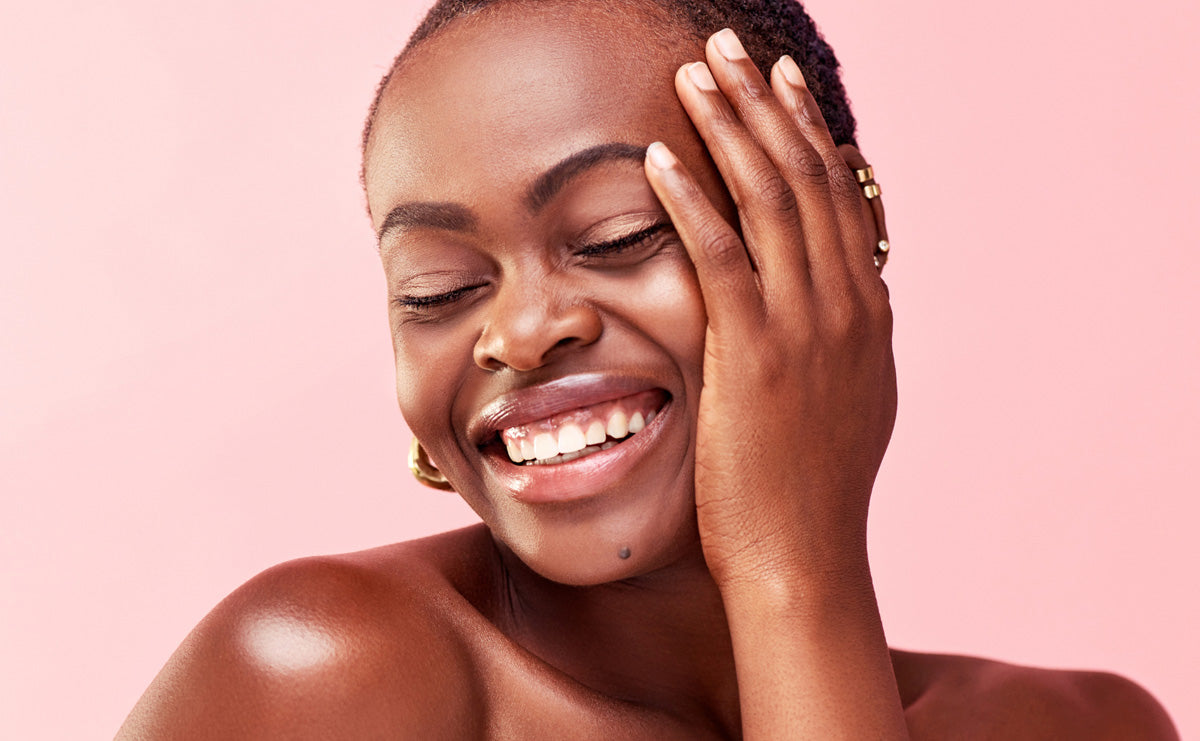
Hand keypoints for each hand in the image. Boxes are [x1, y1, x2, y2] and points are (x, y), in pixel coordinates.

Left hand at [644, 29, 896, 591]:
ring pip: (770, 200)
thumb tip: (842, 298)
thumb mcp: (849, 401)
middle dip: (767, 105)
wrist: (805, 556)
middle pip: (807, 177)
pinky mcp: (754, 354)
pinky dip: (691, 199)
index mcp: (868, 311)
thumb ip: (844, 339)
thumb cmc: (813, 489)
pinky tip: (660, 155)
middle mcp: (847, 305)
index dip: (809, 132)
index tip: (783, 84)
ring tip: (697, 73)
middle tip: (732, 49)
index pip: (840, 196)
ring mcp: (805, 327)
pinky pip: (720, 256)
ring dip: (730, 129)